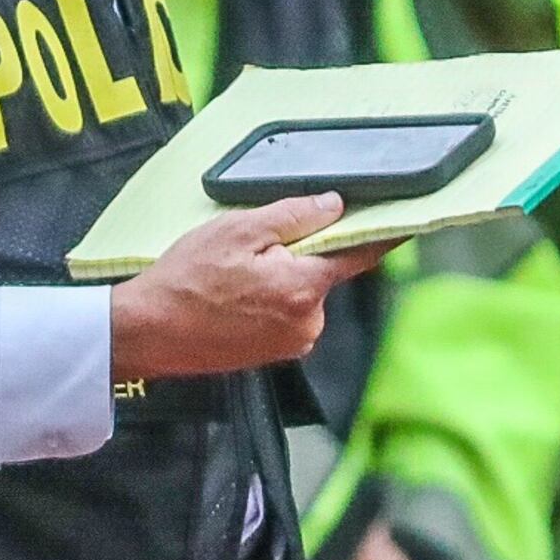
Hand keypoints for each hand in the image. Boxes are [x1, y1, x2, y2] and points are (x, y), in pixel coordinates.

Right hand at [110, 195, 393, 380]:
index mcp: (304, 288)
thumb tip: (334, 206)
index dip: (385, 234)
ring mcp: (291, 342)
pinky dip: (266, 300)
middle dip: (299, 254)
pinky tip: (230, 296)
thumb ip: (293, 216)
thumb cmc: (187, 280)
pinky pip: (283, 314)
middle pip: (323, 272)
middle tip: (253, 246)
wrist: (148, 332)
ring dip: (279, 278)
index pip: (361, 255)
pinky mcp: (272, 353)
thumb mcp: (239, 230)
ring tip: (231, 275)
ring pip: (300, 293)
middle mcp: (308, 322)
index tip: (410, 221)